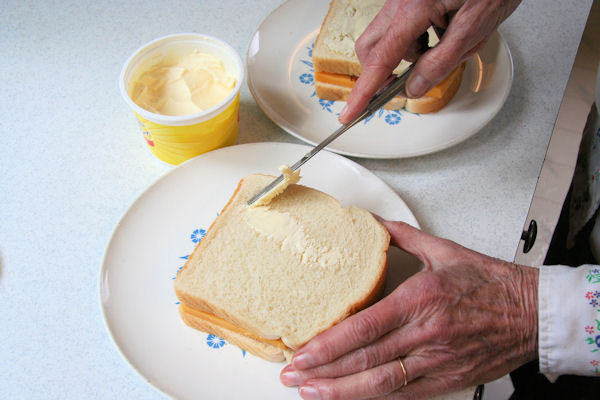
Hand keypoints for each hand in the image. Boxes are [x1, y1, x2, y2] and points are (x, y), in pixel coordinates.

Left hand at [280, 220, 537, 399]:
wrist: (532, 312)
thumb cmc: (490, 282)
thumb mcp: (441, 250)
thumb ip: (398, 234)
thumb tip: (367, 220)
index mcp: (420, 299)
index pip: (363, 328)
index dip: (328, 346)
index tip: (301, 353)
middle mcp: (425, 334)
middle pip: (364, 361)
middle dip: (323, 373)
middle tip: (292, 377)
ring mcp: (435, 361)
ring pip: (381, 385)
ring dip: (342, 392)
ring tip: (312, 394)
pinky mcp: (446, 378)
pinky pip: (405, 395)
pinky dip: (375, 399)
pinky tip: (352, 399)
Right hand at [338, 0, 521, 123]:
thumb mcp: (474, 27)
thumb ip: (441, 62)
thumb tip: (414, 87)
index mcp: (415, 7)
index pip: (381, 59)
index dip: (365, 91)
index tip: (351, 113)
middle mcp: (401, 1)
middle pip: (370, 48)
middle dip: (383, 71)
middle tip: (403, 84)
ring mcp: (404, 0)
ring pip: (387, 39)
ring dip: (408, 55)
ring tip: (445, 48)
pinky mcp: (412, 0)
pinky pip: (402, 28)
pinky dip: (417, 41)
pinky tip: (443, 35)